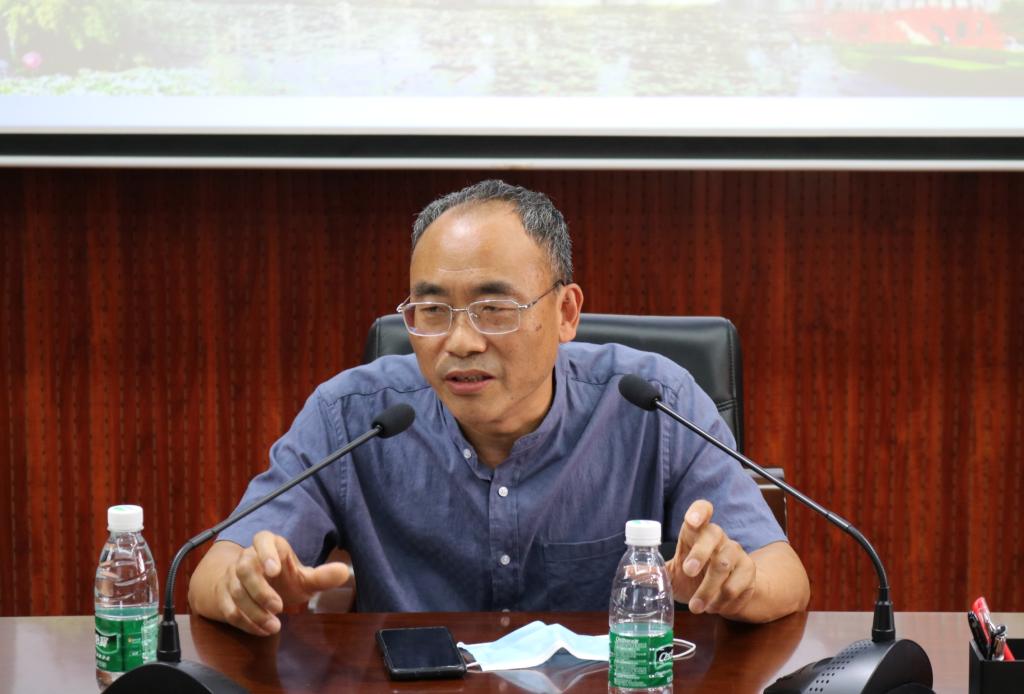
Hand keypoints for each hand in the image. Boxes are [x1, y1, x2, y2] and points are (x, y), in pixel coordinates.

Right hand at [214, 531, 349, 635]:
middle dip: (260, 590)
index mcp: (267, 545)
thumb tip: (344, 571)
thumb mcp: (302, 577)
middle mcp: (246, 558)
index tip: (275, 570)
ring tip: (275, 626)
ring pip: (235, 591)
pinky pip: (228, 609)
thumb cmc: (281, 579)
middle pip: (245, 568)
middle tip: (278, 607)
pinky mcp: (223, 596)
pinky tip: (263, 629)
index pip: (262, 539)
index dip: (266, 552)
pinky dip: (245, 622)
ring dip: (254, 612)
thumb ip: (321, 576)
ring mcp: (231, 577)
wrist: (249, 589)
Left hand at [666, 500, 756, 616]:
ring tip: (696, 606)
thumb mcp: (672, 575)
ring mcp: (735, 552)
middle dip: (700, 554)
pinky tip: (714, 607)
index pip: (702, 510)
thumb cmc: (695, 578)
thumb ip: (655, 572)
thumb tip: (629, 570)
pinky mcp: (748, 571)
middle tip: (687, 572)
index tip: (692, 521)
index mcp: (696, 533)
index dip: (699, 512)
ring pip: (724, 565)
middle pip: (714, 535)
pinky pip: (737, 584)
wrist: (728, 594)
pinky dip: (723, 600)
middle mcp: (718, 538)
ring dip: (708, 588)